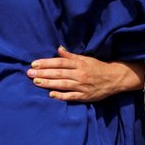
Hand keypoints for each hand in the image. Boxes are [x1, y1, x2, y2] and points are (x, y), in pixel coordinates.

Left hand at [26, 47, 144, 101]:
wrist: (115, 78)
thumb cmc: (97, 67)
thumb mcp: (86, 59)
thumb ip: (71, 56)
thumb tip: (58, 49)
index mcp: (80, 64)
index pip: (60, 62)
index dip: (47, 63)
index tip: (34, 64)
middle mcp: (80, 74)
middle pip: (59, 73)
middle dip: (43, 73)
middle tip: (29, 73)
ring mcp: (82, 85)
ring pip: (62, 84)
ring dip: (48, 83)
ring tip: (35, 82)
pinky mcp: (84, 96)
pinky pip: (71, 96)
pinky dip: (61, 96)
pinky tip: (50, 95)